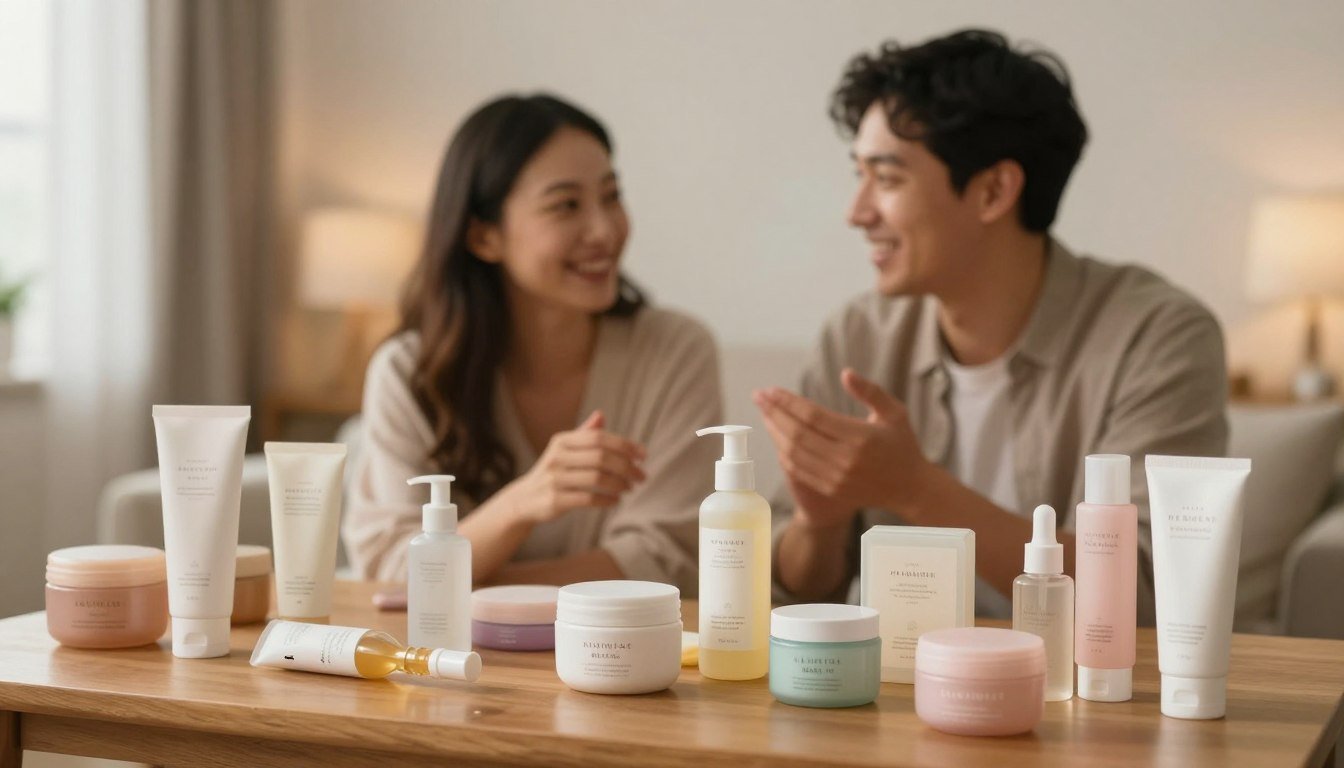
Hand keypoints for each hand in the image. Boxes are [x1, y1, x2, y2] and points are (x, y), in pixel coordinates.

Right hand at [504, 410, 646, 524]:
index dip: (625, 445)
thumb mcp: (564, 450)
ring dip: (620, 484)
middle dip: (627, 467)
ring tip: (630, 488)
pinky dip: (607, 500)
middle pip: (601, 457)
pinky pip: (588, 498)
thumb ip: (584, 434)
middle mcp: (556, 457)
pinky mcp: (555, 500)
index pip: (599, 438)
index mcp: (562, 441)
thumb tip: (601, 414)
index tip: (643, 455)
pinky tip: (616, 500)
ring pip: (597, 478)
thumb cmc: (553, 472)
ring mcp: (554, 479)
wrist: (524, 499)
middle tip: (641, 476)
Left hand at [753, 368, 929, 527]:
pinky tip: (776, 436)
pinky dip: (783, 452)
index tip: (771, 390)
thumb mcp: (895, 413)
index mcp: (861, 438)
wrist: (910, 488)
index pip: (814, 416)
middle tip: (759, 396)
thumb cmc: (902, 445)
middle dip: (774, 413)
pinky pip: (798, 470)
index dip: (788, 402)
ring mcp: (836, 478)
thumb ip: (871, 391)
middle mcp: (846, 460)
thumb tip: (845, 373)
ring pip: (793, 453)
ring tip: (764, 413)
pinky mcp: (831, 490)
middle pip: (798, 434)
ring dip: (774, 432)